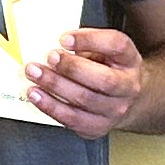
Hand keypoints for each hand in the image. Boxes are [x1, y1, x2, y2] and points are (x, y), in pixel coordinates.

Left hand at [23, 27, 144, 138]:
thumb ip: (86, 45)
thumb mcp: (105, 51)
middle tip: (49, 57)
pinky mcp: (99, 127)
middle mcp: (128, 86)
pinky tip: (37, 95)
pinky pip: (73, 119)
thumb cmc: (110, 70)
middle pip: (103, 79)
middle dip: (71, 67)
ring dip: (55, 85)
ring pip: (85, 100)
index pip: (116, 45)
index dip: (90, 40)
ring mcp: (115, 110)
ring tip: (34, 74)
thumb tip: (54, 43)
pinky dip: (51, 107)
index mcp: (129, 60)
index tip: (65, 38)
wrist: (128, 101)